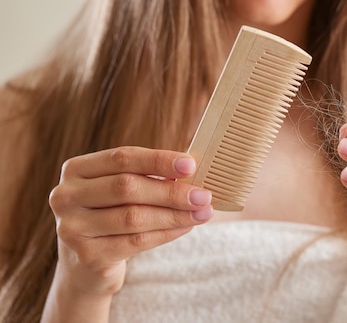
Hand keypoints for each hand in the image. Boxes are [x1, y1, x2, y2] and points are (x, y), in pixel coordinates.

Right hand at [48, 147, 212, 297]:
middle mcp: (66, 196)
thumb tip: (191, 171)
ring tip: (203, 212)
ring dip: (175, 214)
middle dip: (171, 191)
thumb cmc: (112, 215)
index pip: (122, 158)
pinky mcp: (87, 256)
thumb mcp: (120, 191)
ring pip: (134, 217)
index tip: (190, 164)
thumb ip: (147, 177)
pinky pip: (136, 241)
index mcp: (76, 170)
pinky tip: (186, 227)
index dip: (158, 160)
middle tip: (204, 195)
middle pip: (127, 187)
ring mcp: (72, 228)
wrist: (85, 265)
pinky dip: (166, 233)